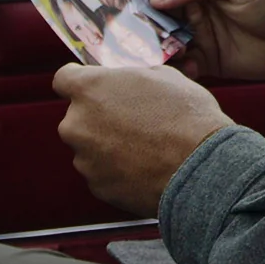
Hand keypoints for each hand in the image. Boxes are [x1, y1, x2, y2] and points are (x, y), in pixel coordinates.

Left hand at [54, 64, 232, 215]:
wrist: (201, 168)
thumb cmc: (187, 117)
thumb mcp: (165, 77)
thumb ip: (133, 78)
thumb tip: (129, 82)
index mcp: (90, 89)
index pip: (64, 78)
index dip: (80, 81)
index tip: (95, 87)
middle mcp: (77, 123)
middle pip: (77, 116)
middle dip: (99, 117)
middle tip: (132, 119)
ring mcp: (84, 158)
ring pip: (89, 147)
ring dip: (108, 145)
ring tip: (145, 146)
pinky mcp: (96, 186)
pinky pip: (102, 172)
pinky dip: (117, 169)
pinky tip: (145, 166)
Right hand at [142, 0, 264, 81]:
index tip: (125, 8)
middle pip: (151, 12)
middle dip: (138, 25)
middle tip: (131, 40)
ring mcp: (199, 29)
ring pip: (161, 40)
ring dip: (154, 50)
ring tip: (154, 60)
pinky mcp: (208, 57)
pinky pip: (181, 64)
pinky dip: (177, 69)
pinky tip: (188, 70)